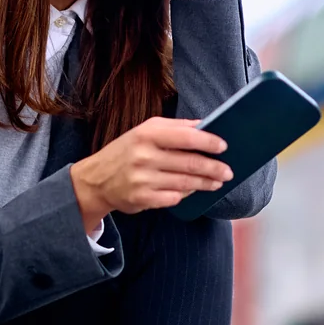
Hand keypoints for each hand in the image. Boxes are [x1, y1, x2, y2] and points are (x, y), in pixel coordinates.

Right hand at [69, 118, 231, 232]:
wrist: (95, 180)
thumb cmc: (126, 151)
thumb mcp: (144, 131)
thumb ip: (175, 128)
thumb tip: (205, 126)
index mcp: (147, 134)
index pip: (186, 137)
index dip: (208, 142)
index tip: (224, 146)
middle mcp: (144, 156)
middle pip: (190, 163)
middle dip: (213, 168)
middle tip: (228, 172)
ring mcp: (142, 179)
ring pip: (185, 183)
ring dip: (205, 183)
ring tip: (217, 182)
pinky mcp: (142, 199)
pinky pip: (173, 198)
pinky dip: (186, 194)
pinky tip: (193, 190)